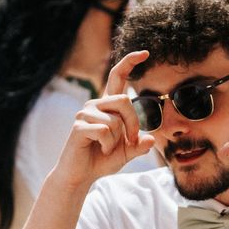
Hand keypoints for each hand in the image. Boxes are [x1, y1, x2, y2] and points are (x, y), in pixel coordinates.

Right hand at [52, 51, 154, 190]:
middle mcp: (95, 104)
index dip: (129, 62)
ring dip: (117, 140)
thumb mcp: (127, 153)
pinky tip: (99, 149)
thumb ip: (139, 145)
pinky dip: (108, 145)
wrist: (81, 175)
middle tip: (130, 141)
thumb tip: (150, 140)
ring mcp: (84, 114)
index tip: (145, 53)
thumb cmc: (102, 159)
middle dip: (133, 124)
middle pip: (125, 101)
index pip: (117, 76)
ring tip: (107, 147)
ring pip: (115, 120)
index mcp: (108, 105)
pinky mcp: (78, 126)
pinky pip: (104, 132)